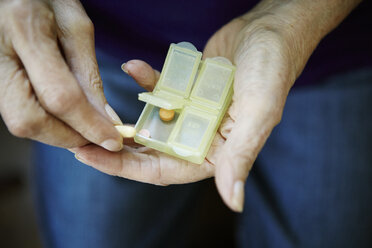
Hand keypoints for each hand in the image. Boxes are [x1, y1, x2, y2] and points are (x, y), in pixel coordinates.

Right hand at [0, 0, 122, 150]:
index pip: (60, 96)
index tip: (113, 140)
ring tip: (83, 126)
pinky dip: (44, 122)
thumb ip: (88, 75)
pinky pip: (15, 112)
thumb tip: (104, 119)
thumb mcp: (76, 27)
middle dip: (68, 137)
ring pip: (19, 122)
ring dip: (57, 133)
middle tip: (97, 138)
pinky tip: (64, 116)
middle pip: (30, 120)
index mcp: (25, 29)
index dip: (90, 125)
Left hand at [72, 0, 360, 210]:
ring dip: (126, 113)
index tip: (90, 157)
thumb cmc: (272, 69)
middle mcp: (202, 135)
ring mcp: (194, 111)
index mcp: (217, 151)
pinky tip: (132, 65)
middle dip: (116, 145)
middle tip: (78, 135)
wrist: (272, 30)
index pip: (165, 170)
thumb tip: (234, 203)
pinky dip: (147, 80)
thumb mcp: (258, 112)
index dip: (126, 168)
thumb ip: (241, 156)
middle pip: (151, 149)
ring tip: (95, 106)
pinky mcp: (189, 88)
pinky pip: (161, 89)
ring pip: (152, 121)